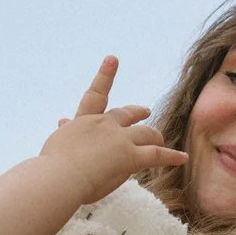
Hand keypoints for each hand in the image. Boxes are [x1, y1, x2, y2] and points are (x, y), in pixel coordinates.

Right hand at [40, 56, 186, 201]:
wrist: (60, 175)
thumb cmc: (52, 165)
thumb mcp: (57, 143)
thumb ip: (65, 130)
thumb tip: (62, 120)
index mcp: (84, 121)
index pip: (96, 95)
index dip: (105, 75)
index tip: (113, 59)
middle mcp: (105, 124)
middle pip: (127, 115)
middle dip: (137, 112)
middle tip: (146, 111)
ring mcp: (119, 139)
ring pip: (145, 133)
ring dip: (155, 136)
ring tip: (161, 139)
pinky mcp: (131, 156)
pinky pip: (157, 155)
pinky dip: (171, 156)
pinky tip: (182, 157)